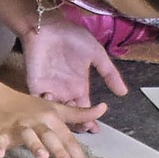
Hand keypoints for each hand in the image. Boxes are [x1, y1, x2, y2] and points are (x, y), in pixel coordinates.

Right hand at [0, 87, 107, 157]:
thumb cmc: (27, 106)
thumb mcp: (54, 107)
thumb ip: (78, 113)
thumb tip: (103, 109)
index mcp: (50, 118)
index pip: (68, 138)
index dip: (78, 155)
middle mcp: (36, 121)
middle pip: (50, 137)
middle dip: (60, 151)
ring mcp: (18, 126)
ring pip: (28, 136)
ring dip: (35, 145)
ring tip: (42, 157)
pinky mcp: (0, 131)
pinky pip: (0, 139)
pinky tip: (0, 153)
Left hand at [20, 14, 126, 131]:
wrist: (49, 26)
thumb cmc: (72, 38)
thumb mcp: (96, 55)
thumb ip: (109, 73)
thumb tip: (124, 93)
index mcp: (79, 86)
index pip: (85, 109)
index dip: (90, 120)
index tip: (96, 130)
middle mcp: (64, 91)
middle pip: (70, 115)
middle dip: (76, 124)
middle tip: (83, 130)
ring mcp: (49, 89)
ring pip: (55, 112)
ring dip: (61, 117)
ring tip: (68, 121)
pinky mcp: (34, 84)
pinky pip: (38, 101)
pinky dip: (44, 105)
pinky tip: (53, 102)